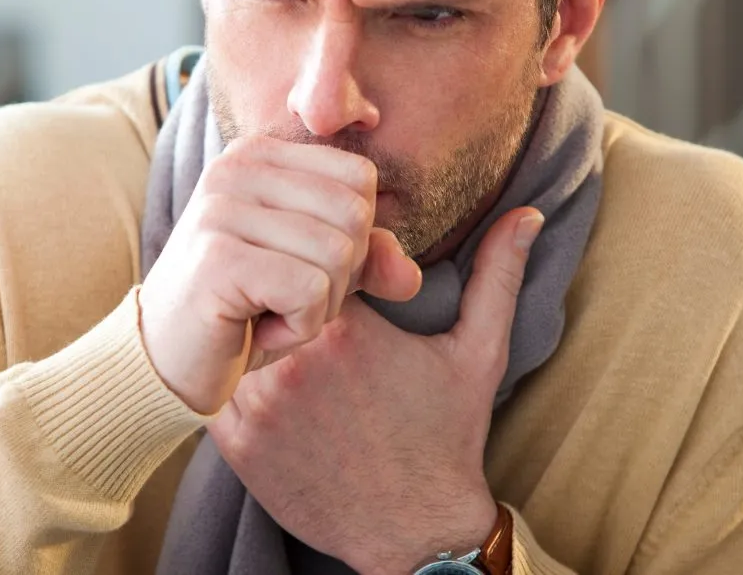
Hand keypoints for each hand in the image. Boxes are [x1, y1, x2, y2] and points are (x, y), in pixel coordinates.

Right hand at [139, 136, 421, 414]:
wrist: (163, 364)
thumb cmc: (242, 313)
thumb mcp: (316, 278)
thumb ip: (368, 261)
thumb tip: (410, 276)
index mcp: (260, 154)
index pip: (360, 179)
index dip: (353, 240)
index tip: (297, 269)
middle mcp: (236, 167)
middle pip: (355, 215)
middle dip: (338, 278)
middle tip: (282, 299)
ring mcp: (222, 208)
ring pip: (338, 256)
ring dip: (316, 309)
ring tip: (265, 314)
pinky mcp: (218, 259)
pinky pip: (310, 293)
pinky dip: (295, 329)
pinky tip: (253, 330)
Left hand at [208, 208, 543, 573]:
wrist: (414, 529)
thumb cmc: (447, 436)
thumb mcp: (479, 352)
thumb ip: (497, 275)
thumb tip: (527, 214)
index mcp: (348, 328)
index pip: (311, 257)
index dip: (324, 264)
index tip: (344, 285)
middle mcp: (293, 361)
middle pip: (267, 291)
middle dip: (286, 293)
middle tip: (306, 309)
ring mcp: (258, 404)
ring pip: (234, 333)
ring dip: (253, 330)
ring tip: (280, 340)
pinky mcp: (236, 442)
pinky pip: (215, 384)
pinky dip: (232, 375)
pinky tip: (265, 381)